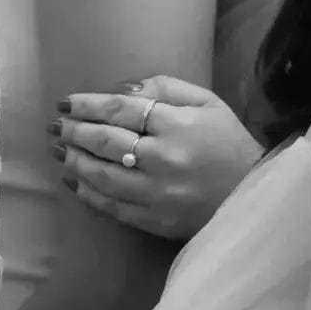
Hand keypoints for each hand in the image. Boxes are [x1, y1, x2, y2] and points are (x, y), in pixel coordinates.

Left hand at [56, 75, 263, 242]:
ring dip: (74, 161)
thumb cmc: (229, 143)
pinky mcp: (155, 221)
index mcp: (177, 125)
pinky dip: (88, 193)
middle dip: (74, 131)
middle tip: (56, 126)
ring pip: (103, 176)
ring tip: (58, 150)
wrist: (254, 196)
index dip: (87, 105)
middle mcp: (163, 159)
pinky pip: (112, 207)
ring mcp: (157, 194)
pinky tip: (73, 180)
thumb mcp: (207, 103)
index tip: (66, 103)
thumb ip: (165, 88)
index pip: (120, 110)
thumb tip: (122, 91)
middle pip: (105, 141)